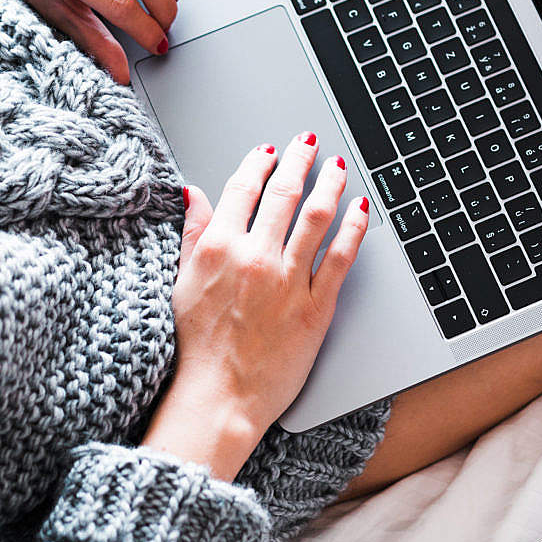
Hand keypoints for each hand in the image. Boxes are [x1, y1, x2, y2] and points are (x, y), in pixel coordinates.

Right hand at [142, 134, 369, 480]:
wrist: (219, 397)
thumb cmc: (197, 349)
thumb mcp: (181, 283)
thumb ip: (193, 235)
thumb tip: (195, 194)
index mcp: (218, 248)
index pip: (243, 189)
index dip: (259, 163)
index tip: (269, 152)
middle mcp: (254, 257)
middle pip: (283, 194)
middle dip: (299, 161)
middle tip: (308, 144)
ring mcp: (288, 280)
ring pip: (316, 216)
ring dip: (330, 183)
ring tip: (338, 166)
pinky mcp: (316, 306)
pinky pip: (341, 256)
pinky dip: (353, 226)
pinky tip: (360, 208)